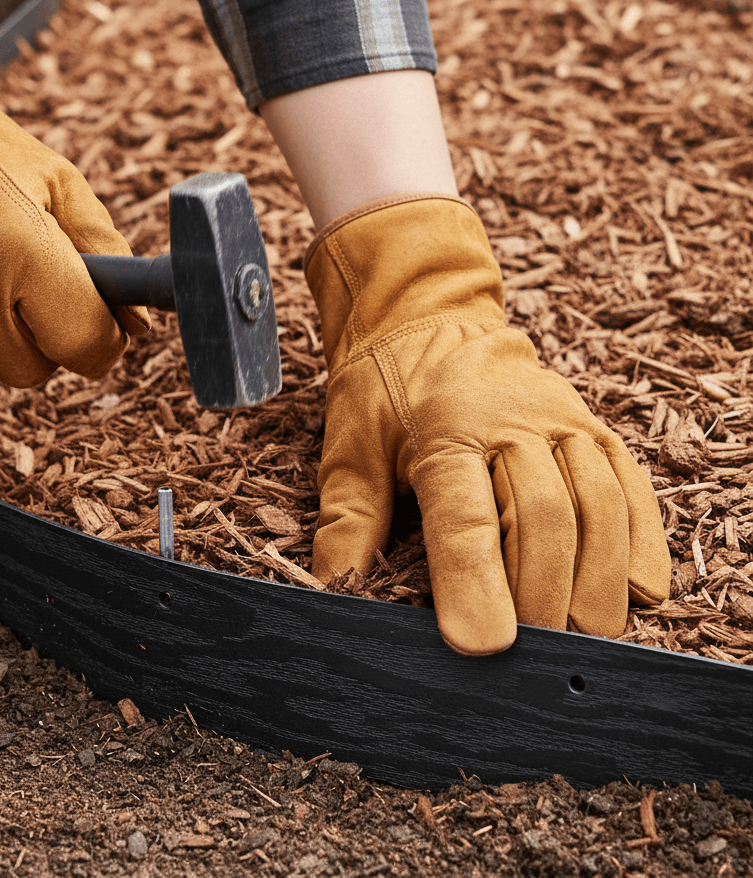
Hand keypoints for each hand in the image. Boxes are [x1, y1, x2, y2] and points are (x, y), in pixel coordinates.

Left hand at [305, 195, 669, 654]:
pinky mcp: (593, 428)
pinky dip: (639, 544)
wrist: (425, 321)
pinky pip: (630, 489)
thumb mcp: (350, 449)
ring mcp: (562, 421)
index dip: (474, 585)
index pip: (464, 518)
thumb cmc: (383, 393)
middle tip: (530, 653)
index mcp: (442, 428)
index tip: (481, 645)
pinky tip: (636, 592)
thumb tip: (335, 592)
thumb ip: (349, 520)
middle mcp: (511, 421)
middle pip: (542, 518)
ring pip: (597, 507)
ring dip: (594, 581)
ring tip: (582, 637)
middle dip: (539, 595)